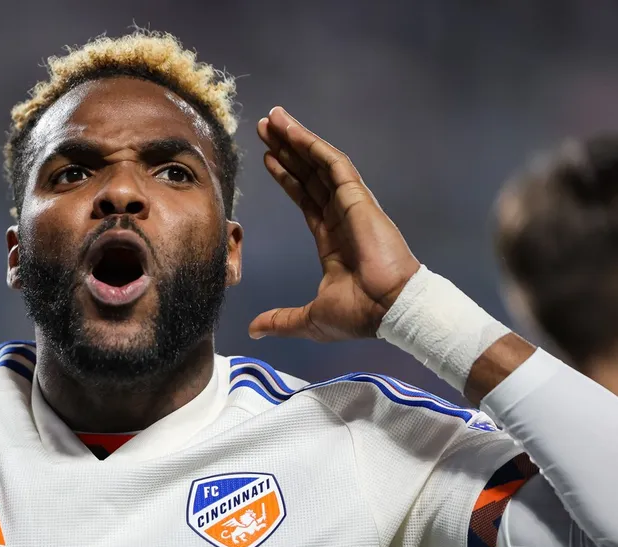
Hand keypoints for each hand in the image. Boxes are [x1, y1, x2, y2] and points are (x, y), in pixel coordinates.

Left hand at [248, 107, 419, 340]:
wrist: (390, 310)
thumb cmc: (360, 315)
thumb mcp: (309, 319)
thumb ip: (280, 319)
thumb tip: (254, 330)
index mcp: (332, 240)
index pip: (306, 199)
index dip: (287, 177)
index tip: (267, 159)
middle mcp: (341, 217)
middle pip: (309, 174)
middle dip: (286, 150)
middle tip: (264, 126)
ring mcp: (351, 205)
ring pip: (319, 163)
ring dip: (295, 139)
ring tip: (272, 118)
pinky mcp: (358, 199)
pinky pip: (333, 164)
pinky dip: (312, 145)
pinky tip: (292, 131)